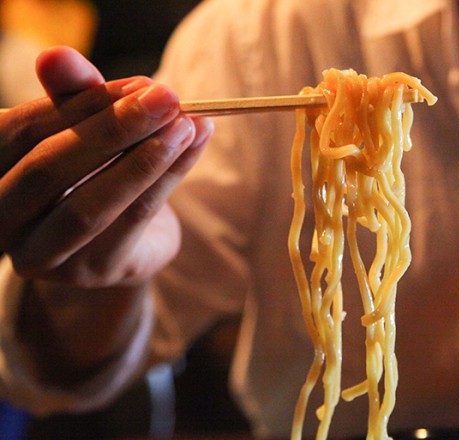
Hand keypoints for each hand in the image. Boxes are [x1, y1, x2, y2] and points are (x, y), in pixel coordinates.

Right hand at [0, 46, 213, 287]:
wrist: (123, 238)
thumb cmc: (94, 173)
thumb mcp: (83, 129)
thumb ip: (72, 96)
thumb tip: (55, 55)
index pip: (23, 131)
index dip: (81, 102)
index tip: (138, 83)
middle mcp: (2, 221)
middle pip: (49, 170)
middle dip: (114, 129)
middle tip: (168, 98)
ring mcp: (42, 255)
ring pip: (92, 204)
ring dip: (147, 158)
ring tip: (188, 124)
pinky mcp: (91, 272)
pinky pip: (133, 220)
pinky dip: (168, 177)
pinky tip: (194, 145)